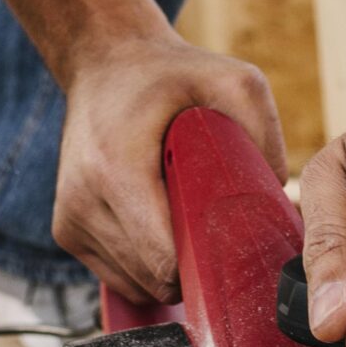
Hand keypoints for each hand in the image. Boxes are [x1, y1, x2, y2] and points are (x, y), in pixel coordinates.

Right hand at [54, 33, 285, 303]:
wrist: (104, 61)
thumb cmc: (170, 74)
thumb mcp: (233, 81)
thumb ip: (264, 135)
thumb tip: (279, 204)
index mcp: (116, 170)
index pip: (164, 262)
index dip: (207, 266)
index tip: (233, 246)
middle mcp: (83, 201)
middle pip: (154, 280)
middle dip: (194, 266)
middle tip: (216, 226)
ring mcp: (69, 221)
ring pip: (136, 285)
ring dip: (168, 267)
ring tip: (184, 216)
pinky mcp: (66, 231)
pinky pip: (119, 276)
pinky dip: (145, 264)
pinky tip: (160, 222)